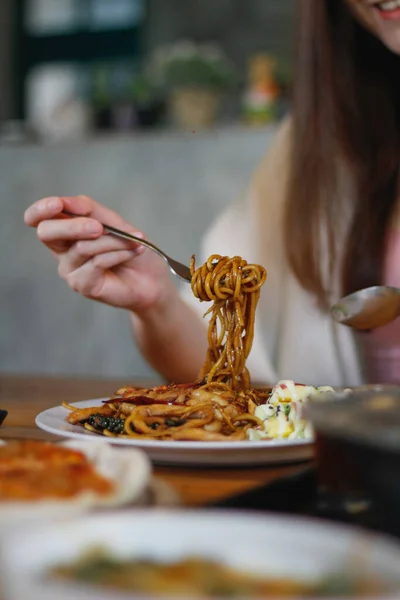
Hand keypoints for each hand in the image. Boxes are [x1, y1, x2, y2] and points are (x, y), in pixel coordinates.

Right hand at [24, 195, 176, 314]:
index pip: (38, 219)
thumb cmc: (132, 248)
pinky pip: (96, 262)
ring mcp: (70, 270)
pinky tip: (134, 252)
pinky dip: (119, 253)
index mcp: (65, 232)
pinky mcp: (82, 285)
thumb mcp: (113, 222)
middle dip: (73, 226)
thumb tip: (67, 202)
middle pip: (47, 233)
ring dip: (113, 241)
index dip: (40, 210)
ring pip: (81, 246)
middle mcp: (62, 251)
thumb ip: (89, 210)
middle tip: (98, 227)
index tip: (56, 204)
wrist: (153, 279)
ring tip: (134, 241)